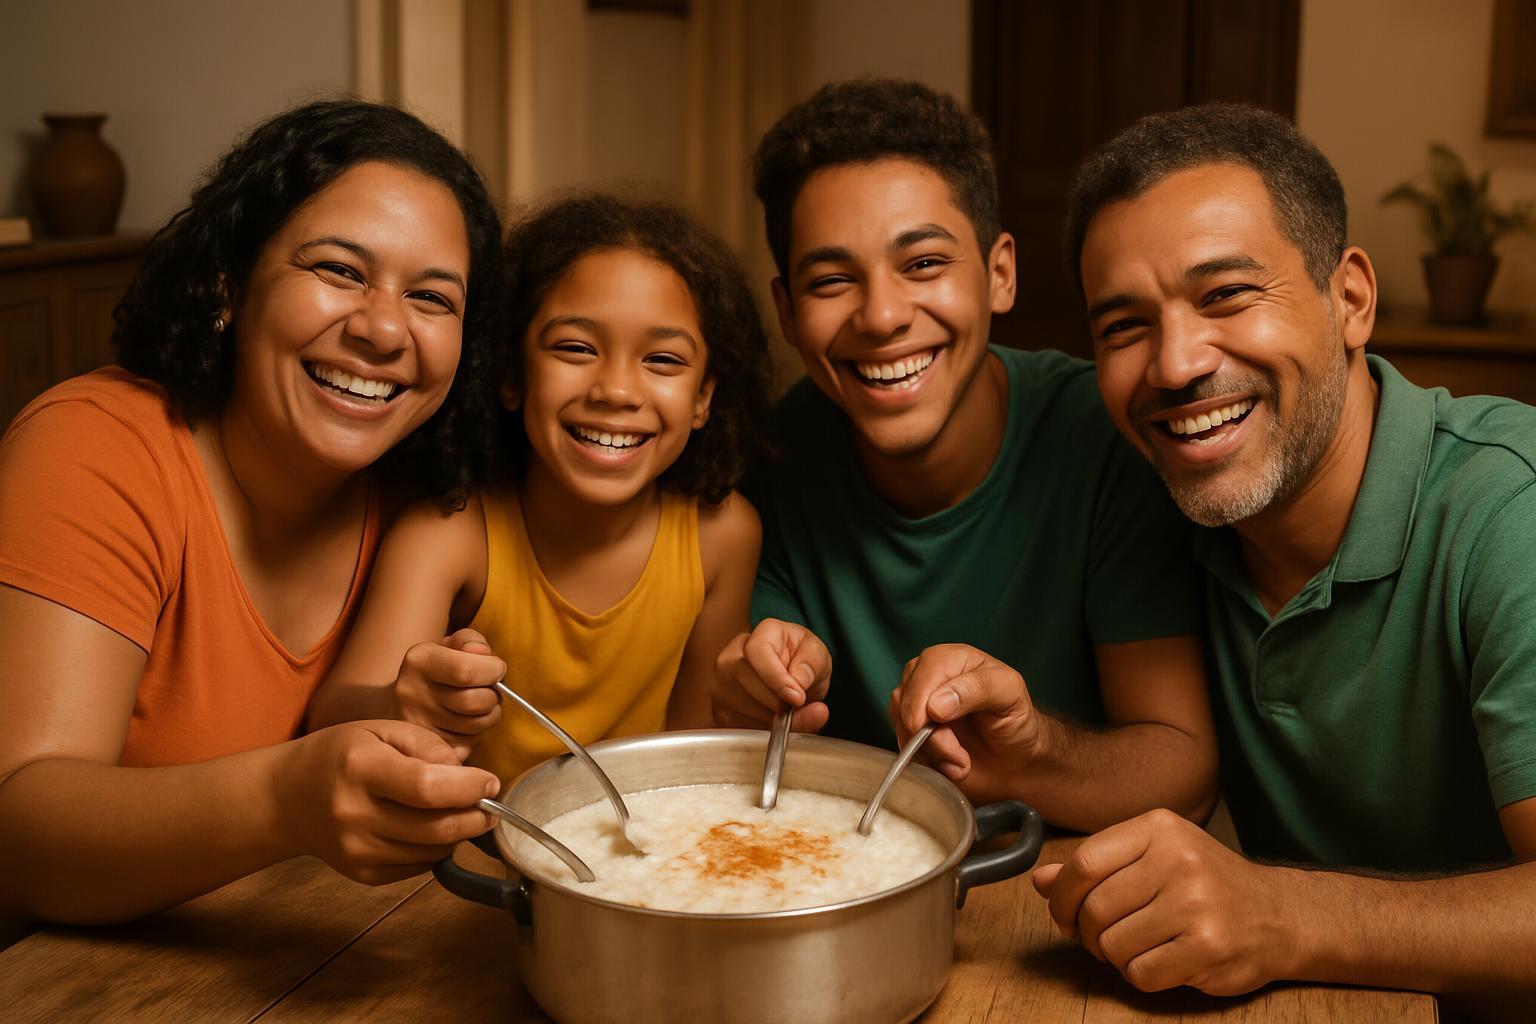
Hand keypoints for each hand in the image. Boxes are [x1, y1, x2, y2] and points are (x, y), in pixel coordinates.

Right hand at [275, 720, 500, 884]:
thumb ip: (428, 745)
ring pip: (432, 852)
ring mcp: (356, 849)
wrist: (288, 798)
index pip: (427, 787)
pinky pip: (419, 867)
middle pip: (435, 828)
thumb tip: (468, 774)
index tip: (490, 782)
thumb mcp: (381, 729)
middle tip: (489, 805)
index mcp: (360, 768)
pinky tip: (432, 829)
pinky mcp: (361, 873)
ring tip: (463, 813)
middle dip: (476, 817)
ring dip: (459, 834)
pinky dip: (437, 849)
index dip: (468, 788)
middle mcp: (354, 814)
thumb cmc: (341, 755)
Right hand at [391, 628, 504, 760]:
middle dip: (493, 697)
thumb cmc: (438, 668)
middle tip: (490, 691)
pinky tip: (466, 723)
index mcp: (418, 661)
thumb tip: (482, 652)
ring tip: (479, 706)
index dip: (493, 670)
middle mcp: (411, 693)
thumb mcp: (450, 645)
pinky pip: (468, 745)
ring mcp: (416, 725)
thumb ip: (470, 640)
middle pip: (474, 702)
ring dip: (489, 716)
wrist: (404, 699)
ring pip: (476, 727)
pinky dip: (475, 735)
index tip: (497, 669)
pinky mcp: (425, 749)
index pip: (466, 670)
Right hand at [711, 619, 831, 731]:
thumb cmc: (803, 663)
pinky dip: (759, 728)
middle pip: (743, 677)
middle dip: (774, 701)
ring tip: (787, 711)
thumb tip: (800, 683)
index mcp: (763, 633)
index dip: (776, 677)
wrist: (792, 682)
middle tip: (795, 708)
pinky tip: (773, 718)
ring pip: (738, 703)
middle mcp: (733, 653)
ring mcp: (721, 681)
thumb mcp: (818, 658)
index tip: (797, 697)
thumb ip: (812, 667)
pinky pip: (736, 723)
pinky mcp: (719, 707)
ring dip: (768, 717)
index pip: (757, 651)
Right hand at [887, 644, 1041, 803]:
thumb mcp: (1010, 695)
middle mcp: (928, 677)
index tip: (940, 726)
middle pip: (905, 701)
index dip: (924, 703)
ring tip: (961, 759)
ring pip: (901, 726)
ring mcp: (916, 705)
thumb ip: (978, 688)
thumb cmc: (1016, 722)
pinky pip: (902, 745)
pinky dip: (925, 761)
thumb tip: (934, 705)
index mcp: (951, 659)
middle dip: (930, 737)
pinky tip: (949, 763)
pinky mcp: (911, 731)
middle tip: (960, 755)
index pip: (923, 673)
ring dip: (931, 752)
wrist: (1015, 761)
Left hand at [1031, 809, 1300, 995]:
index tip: (1062, 915)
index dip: (1061, 896)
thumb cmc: (1205, 883)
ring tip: (1138, 947)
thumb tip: (1039, 881)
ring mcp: (1196, 903)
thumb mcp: (1153, 857)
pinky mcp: (1208, 947)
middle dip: (1087, 933)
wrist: (1280, 915)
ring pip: (1114, 944)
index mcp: (1159, 828)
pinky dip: (1140, 975)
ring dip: (1115, 956)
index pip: (1084, 863)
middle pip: (1095, 908)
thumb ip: (1097, 867)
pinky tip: (1161, 961)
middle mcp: (1178, 859)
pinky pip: (1140, 973)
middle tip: (1101, 939)